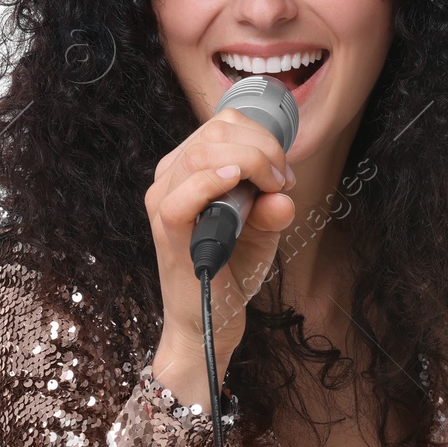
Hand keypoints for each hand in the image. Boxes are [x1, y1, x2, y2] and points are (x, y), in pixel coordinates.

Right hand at [144, 107, 296, 404]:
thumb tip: (282, 193)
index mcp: (187, 168)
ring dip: (249, 163)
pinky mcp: (168, 233)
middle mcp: (169, 179)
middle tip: (282, 182)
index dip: (262, 138)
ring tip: (270, 189)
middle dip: (262, 149)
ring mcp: (164, 204)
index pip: (222, 125)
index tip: (283, 172)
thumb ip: (273, 207)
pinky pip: (180, 198)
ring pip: (200, 155)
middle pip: (214, 133)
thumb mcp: (262, 230)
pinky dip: (209, 184)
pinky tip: (234, 185)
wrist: (208, 321)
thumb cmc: (230, 270)